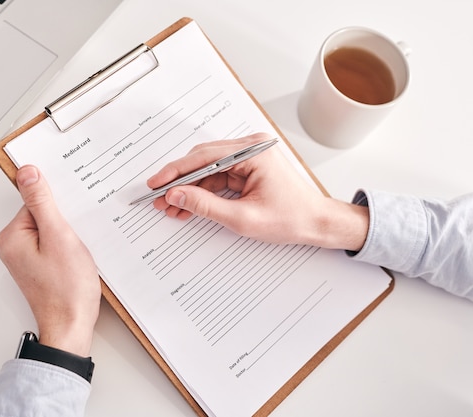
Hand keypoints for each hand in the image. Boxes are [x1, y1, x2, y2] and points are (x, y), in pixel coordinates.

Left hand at [0, 165, 100, 356]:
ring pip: (52, 231)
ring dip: (70, 236)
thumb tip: (28, 173)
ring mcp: (28, 259)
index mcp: (12, 237)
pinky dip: (69, 248)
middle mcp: (15, 247)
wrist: (72, 327)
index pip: (37, 202)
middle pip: (44, 215)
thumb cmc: (67, 289)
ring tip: (77, 253)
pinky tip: (77, 259)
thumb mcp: (59, 237)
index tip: (72, 221)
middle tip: (76, 240)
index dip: (61, 209)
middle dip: (66, 223)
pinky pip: (55, 245)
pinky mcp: (41, 267)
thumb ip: (42, 203)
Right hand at [147, 133, 368, 250]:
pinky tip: (188, 204)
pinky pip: (218, 176)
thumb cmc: (291, 219)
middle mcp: (251, 147)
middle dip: (179, 181)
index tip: (156, 184)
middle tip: (158, 198)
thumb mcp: (243, 218)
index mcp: (253, 152)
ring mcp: (250, 156)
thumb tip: (176, 195)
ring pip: (208, 169)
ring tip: (171, 206)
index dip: (175, 172)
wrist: (316, 223)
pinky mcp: (248, 168)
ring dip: (190, 187)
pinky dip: (203, 191)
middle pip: (203, 159)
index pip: (204, 157)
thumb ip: (205, 205)